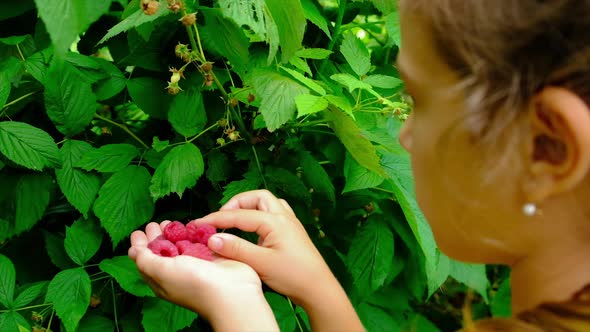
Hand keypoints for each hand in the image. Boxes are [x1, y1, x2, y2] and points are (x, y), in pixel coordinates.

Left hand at [128, 221, 277, 331]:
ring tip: (170, 222)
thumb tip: (133, 250)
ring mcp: (194, 263)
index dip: (140, 246)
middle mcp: (177, 272)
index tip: (139, 231)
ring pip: (180, 244)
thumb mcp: (161, 272)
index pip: (146, 261)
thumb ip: (145, 260)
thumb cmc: (195, 285)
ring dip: (174, 232)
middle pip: (162, 251)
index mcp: (161, 280)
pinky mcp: (210, 256)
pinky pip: (198, 241)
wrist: (231, 290)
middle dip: (156, 236)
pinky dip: (193, 233)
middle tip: (155, 224)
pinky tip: (190, 226)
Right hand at [193, 190, 338, 305]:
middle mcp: (284, 216)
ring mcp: (290, 222)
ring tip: (235, 220)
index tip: (198, 225)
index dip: (216, 219)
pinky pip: (274, 213)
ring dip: (250, 206)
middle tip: (222, 218)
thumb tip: (213, 239)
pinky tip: (253, 229)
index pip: (239, 215)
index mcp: (275, 221)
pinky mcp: (292, 231)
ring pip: (267, 203)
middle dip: (237, 203)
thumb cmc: (293, 275)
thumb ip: (236, 249)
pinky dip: (260, 214)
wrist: (318, 287)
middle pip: (256, 197)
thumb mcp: (261, 263)